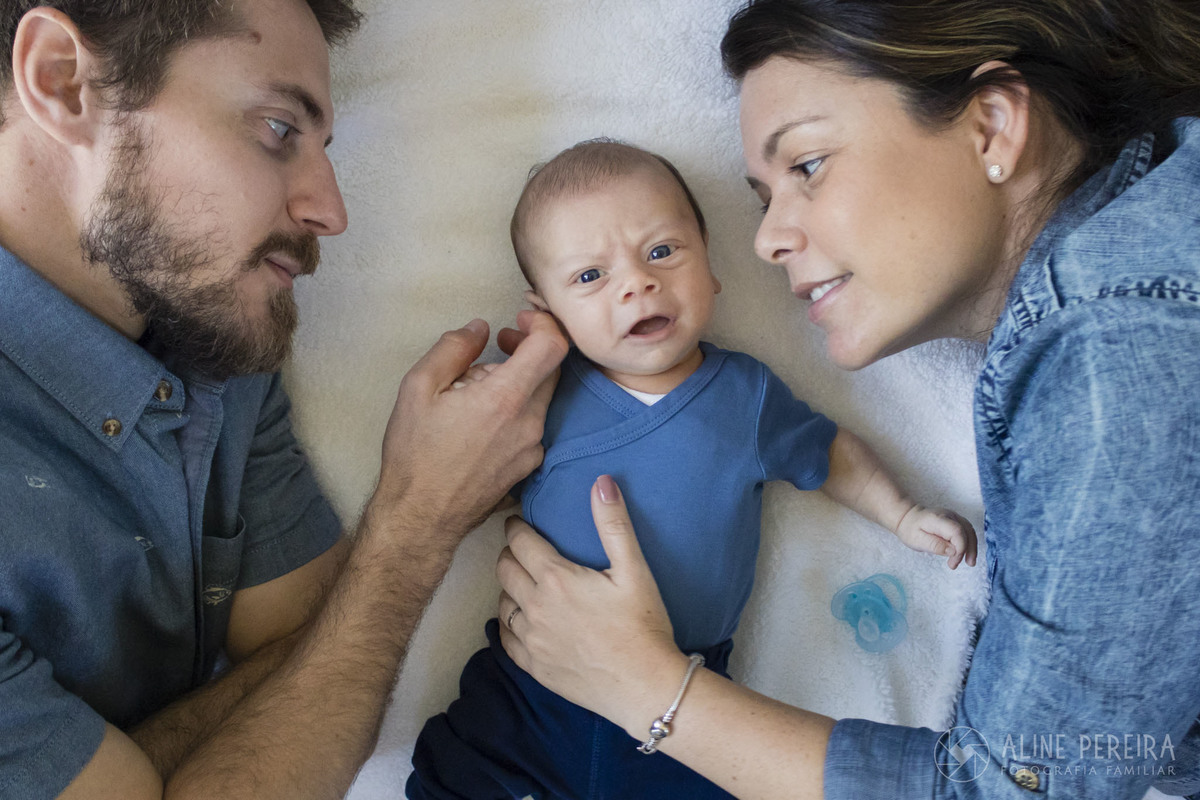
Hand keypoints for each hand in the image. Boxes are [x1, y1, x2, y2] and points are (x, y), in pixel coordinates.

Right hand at [374, 313, 566, 537]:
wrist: (421, 516)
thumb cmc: (415, 455)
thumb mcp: (418, 388)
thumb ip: (453, 348)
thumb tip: (479, 328)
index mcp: (505, 399)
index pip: (553, 346)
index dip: (543, 323)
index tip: (521, 320)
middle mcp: (529, 423)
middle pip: (551, 370)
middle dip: (529, 348)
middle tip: (500, 345)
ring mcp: (533, 448)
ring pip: (541, 397)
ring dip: (520, 381)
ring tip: (479, 388)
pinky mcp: (529, 466)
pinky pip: (533, 424)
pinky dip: (517, 410)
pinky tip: (484, 418)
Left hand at [495, 475, 682, 729]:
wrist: (644, 686)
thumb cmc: (643, 625)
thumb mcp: (634, 569)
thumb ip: (613, 524)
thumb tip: (601, 481)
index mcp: (556, 578)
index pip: (520, 542)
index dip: (515, 528)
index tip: (516, 522)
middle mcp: (535, 607)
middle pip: (503, 569)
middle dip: (509, 553)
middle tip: (520, 549)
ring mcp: (531, 640)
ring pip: (502, 602)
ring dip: (509, 588)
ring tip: (523, 583)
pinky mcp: (534, 667)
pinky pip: (505, 639)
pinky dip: (507, 624)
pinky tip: (518, 621)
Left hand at [894, 505, 977, 568]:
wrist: (908, 518)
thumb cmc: (911, 530)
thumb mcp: (917, 540)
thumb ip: (935, 545)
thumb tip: (953, 551)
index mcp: (938, 519)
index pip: (957, 531)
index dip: (960, 547)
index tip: (953, 560)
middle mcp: (949, 515)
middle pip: (967, 531)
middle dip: (967, 550)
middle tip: (956, 564)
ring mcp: (954, 517)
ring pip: (970, 531)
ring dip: (971, 548)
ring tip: (969, 562)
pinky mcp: (956, 521)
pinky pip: (967, 532)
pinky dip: (969, 543)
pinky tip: (966, 555)